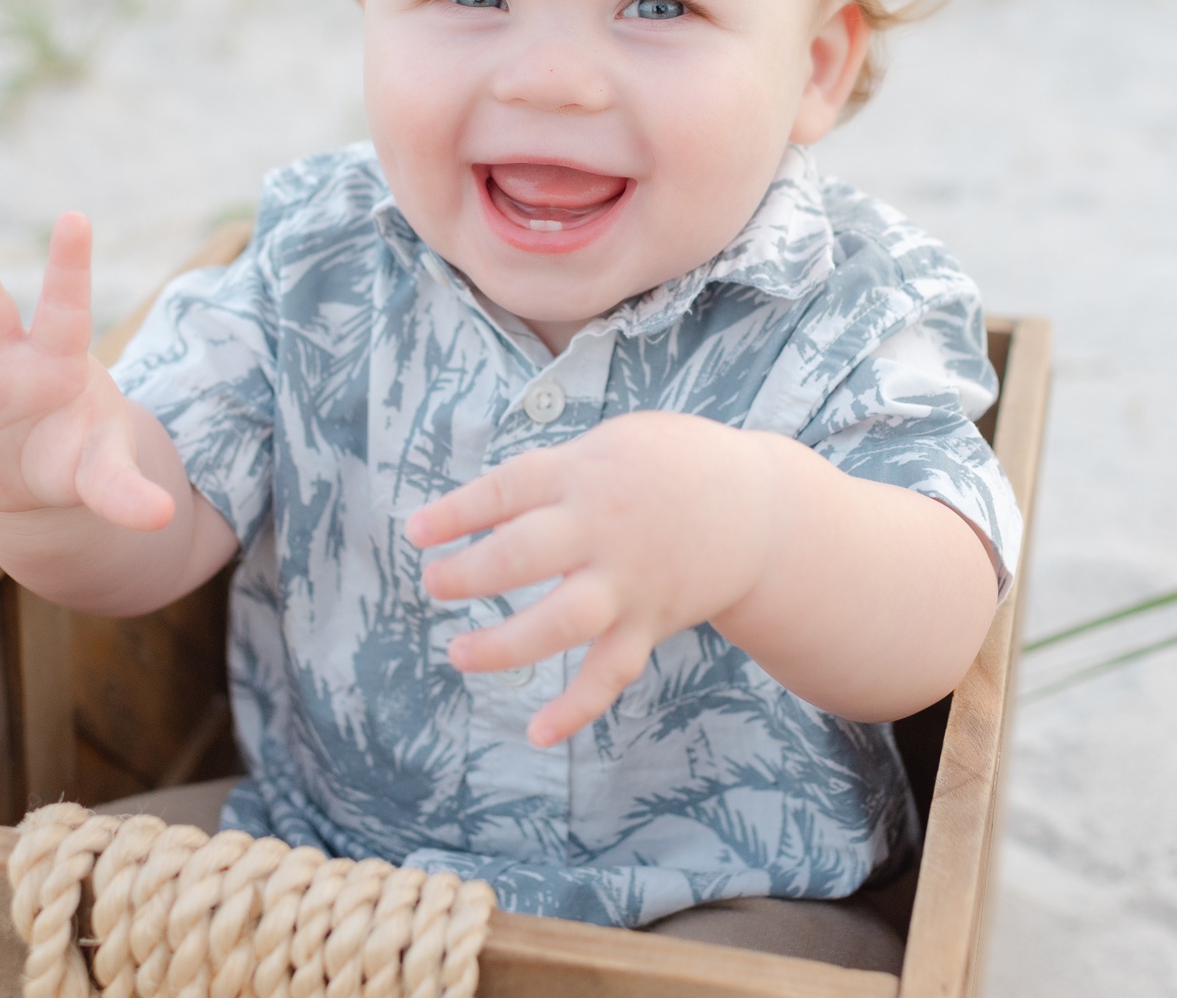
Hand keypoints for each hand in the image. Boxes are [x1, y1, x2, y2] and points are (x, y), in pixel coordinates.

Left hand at [404, 412, 784, 747]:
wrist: (761, 509)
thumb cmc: (670, 465)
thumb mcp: (612, 444)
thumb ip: (554, 474)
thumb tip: (487, 511)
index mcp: (587, 473)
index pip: (508, 491)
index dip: (457, 512)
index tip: (415, 532)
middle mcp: (604, 529)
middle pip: (525, 554)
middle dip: (471, 574)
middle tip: (434, 584)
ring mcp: (628, 582)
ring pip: (562, 622)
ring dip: (506, 644)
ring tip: (459, 655)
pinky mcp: (649, 623)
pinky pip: (610, 673)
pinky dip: (576, 707)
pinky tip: (537, 732)